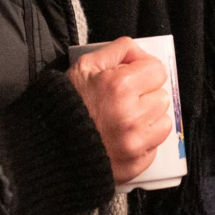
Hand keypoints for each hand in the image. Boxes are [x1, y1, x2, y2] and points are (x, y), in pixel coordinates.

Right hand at [68, 37, 172, 184]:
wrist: (50, 145)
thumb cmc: (66, 103)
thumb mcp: (85, 65)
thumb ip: (118, 50)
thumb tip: (141, 53)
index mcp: (120, 86)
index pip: (157, 71)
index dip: (143, 72)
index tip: (132, 79)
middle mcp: (131, 116)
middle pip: (162, 97)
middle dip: (146, 96)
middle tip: (124, 101)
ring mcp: (135, 143)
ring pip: (164, 123)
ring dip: (149, 120)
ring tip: (125, 120)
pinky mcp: (135, 164)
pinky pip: (155, 147)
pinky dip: (143, 142)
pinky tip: (123, 138)